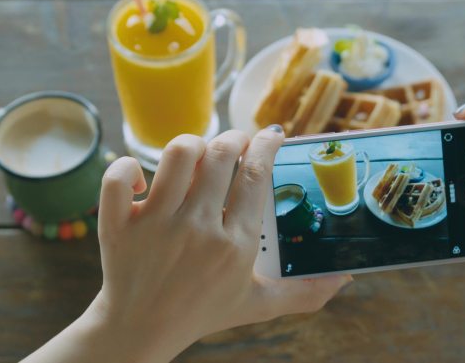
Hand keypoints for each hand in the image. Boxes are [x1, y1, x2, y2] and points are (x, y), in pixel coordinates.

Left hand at [23, 126, 352, 362]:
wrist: (142, 330)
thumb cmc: (203, 313)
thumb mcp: (258, 305)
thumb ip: (304, 293)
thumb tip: (345, 279)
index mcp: (234, 245)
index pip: (256, 175)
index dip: (268, 145)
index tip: (273, 135)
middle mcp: (196, 228)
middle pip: (221, 154)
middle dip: (235, 138)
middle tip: (238, 143)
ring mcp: (155, 224)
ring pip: (178, 153)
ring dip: (193, 146)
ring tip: (199, 157)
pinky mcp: (119, 224)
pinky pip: (119, 176)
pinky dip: (129, 168)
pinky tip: (145, 181)